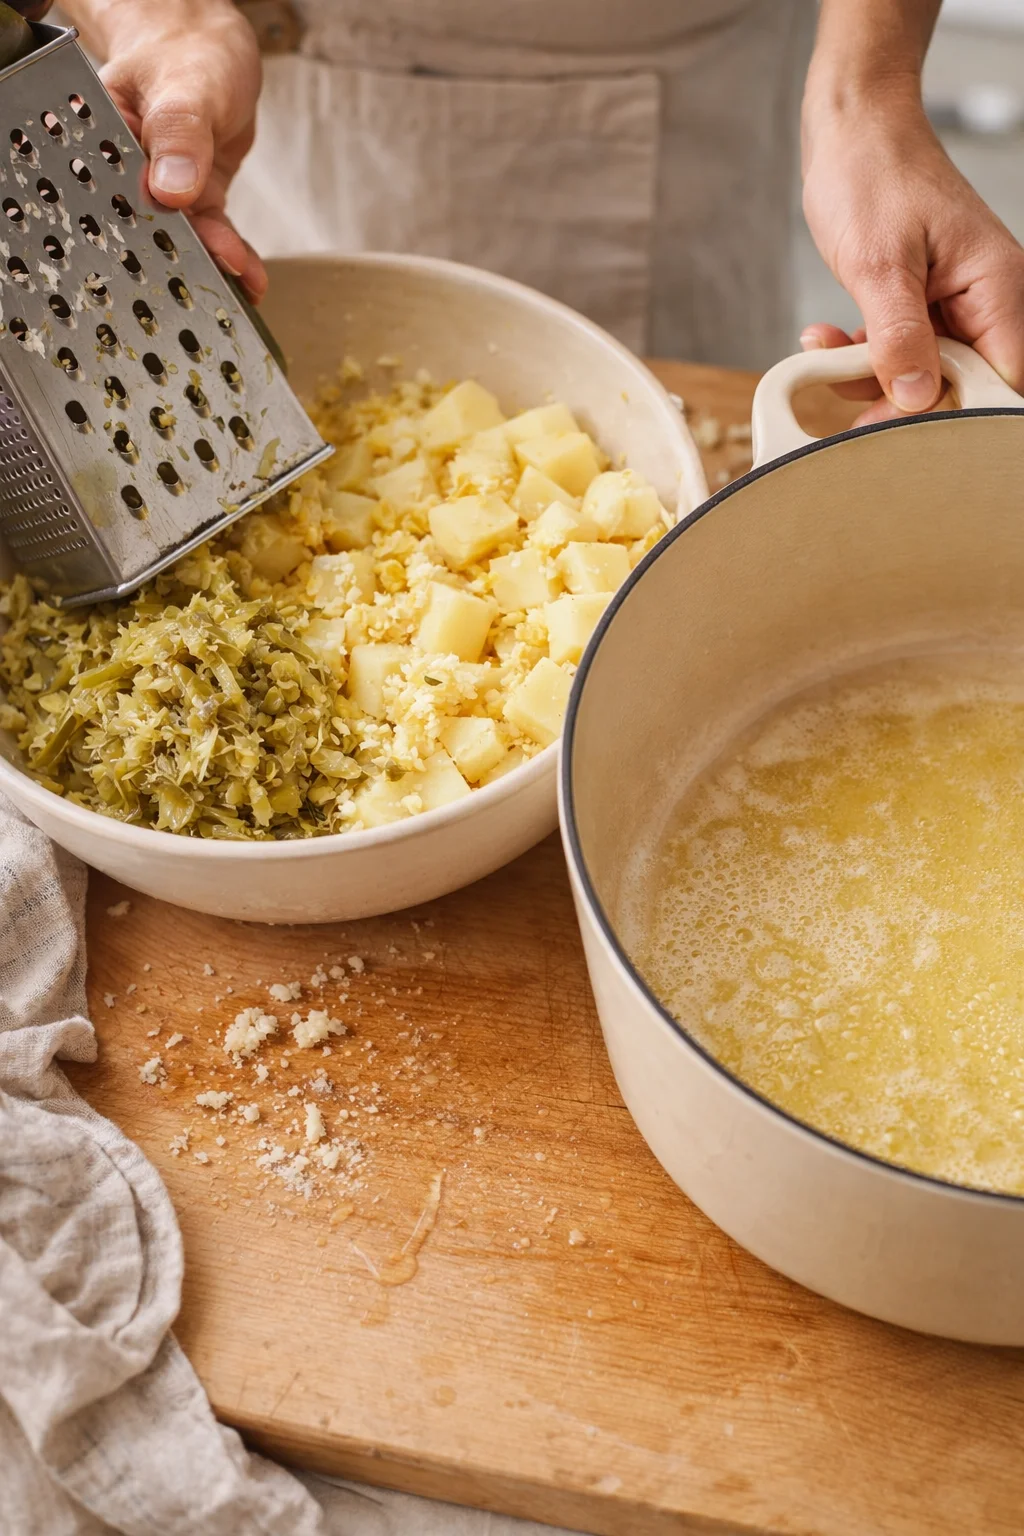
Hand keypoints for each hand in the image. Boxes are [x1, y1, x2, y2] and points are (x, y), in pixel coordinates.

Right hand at [63, 0, 264, 300]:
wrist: (214, 48)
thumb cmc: (189, 53)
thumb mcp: (186, 86)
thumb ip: (179, 135)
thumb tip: (171, 192)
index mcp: (109, 140)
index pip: (121, 196)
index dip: (146, 233)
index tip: (173, 260)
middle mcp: (133, 170)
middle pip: (153, 226)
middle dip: (185, 260)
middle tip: (214, 285)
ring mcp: (166, 186)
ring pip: (187, 235)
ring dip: (215, 264)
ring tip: (242, 287)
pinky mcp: (195, 195)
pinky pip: (212, 231)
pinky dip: (232, 254)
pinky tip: (251, 279)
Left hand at [802, 79, 1023, 420]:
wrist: (851, 129)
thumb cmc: (874, 173)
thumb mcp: (879, 264)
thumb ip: (899, 335)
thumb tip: (915, 396)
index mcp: (996, 287)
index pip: (1001, 377)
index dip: (956, 411)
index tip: (900, 421)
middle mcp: (984, 300)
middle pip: (960, 385)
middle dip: (900, 399)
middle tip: (847, 402)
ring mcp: (952, 304)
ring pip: (922, 374)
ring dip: (868, 376)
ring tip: (824, 351)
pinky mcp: (920, 305)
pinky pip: (898, 351)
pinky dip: (860, 355)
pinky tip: (825, 339)